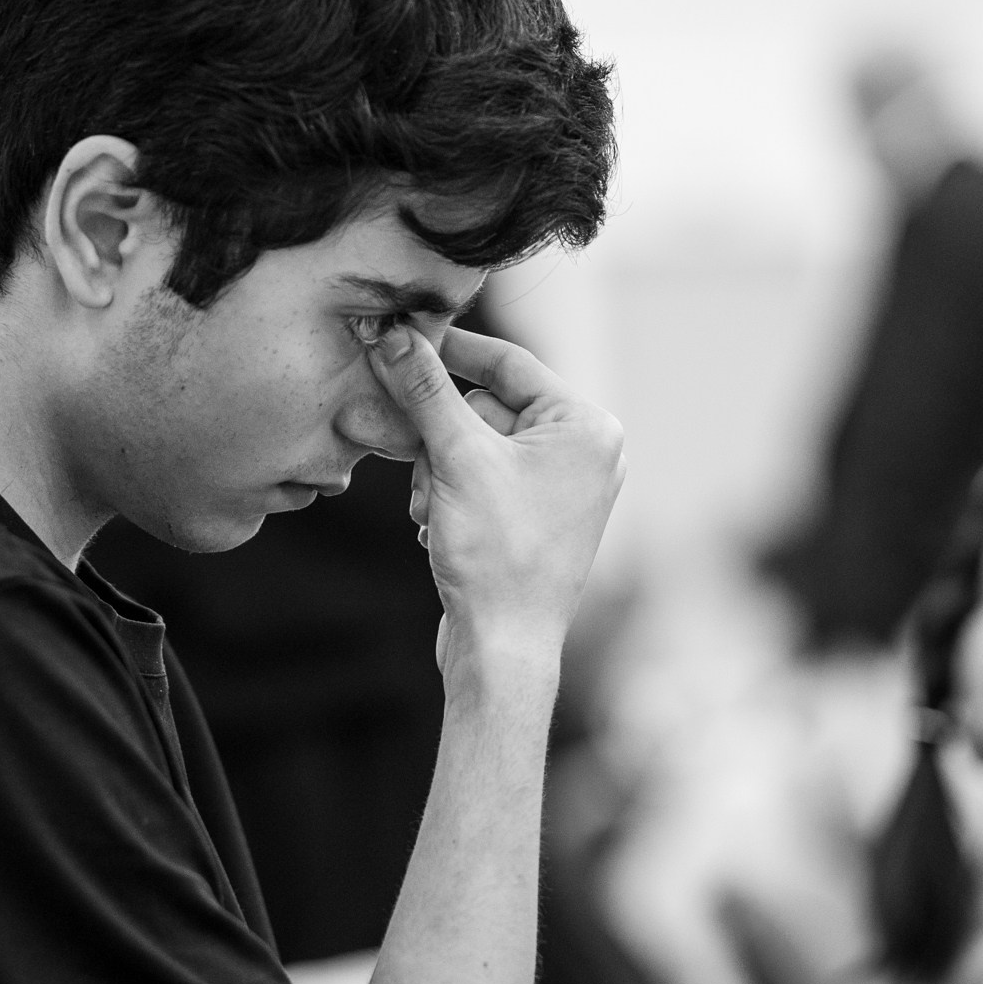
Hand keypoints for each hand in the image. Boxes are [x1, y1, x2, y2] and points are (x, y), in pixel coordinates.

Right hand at [366, 326, 623, 668]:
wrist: (502, 647)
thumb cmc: (497, 555)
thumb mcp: (457, 458)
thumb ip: (425, 390)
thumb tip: (396, 335)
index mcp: (586, 427)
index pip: (509, 363)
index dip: (450, 351)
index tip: (401, 338)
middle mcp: (585, 452)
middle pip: (486, 406)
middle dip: (443, 438)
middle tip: (428, 472)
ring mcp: (562, 487)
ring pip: (474, 443)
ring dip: (439, 471)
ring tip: (436, 511)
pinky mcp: (535, 516)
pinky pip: (480, 477)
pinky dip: (450, 495)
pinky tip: (443, 528)